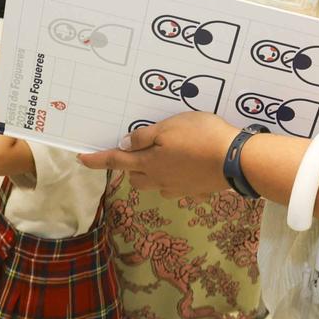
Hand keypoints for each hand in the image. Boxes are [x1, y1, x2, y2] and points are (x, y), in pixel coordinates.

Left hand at [77, 113, 235, 198]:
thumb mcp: (170, 127)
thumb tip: (125, 144)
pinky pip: (179, 186)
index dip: (97, 160)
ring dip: (154, 172)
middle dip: (131, 167)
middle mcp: (160, 180)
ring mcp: (179, 189)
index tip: (81, 158)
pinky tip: (189, 166)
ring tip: (168, 155)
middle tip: (139, 150)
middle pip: (136, 177)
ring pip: (156, 183)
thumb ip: (145, 136)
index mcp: (150, 163)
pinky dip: (177, 177)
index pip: (116, 161)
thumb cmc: (201, 137)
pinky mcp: (196, 191)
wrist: (236, 161)